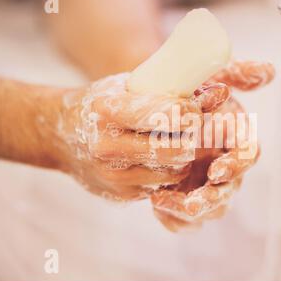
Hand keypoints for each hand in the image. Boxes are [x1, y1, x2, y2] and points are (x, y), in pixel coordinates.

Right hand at [57, 61, 273, 230]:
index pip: (168, 114)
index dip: (191, 112)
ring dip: (183, 156)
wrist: (59, 135)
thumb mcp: (129, 85)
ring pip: (174, 171)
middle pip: (177, 149)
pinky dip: (169, 171)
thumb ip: (172, 88)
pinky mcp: (121, 195)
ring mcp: (113, 175)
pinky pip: (163, 184)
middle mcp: (108, 146)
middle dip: (192, 138)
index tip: (194, 108)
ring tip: (174, 141)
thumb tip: (221, 93)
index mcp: (109, 111)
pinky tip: (158, 157)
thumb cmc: (102, 103)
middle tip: (191, 128)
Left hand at [150, 61, 274, 230]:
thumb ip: (236, 74)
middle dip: (212, 197)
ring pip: (211, 209)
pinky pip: (185, 221)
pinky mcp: (186, 199)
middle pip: (229, 190)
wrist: (154, 112)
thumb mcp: (208, 77)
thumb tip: (269, 70)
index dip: (237, 163)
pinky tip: (155, 206)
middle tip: (191, 201)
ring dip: (191, 212)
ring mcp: (206, 185)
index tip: (217, 168)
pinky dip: (173, 220)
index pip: (248, 155)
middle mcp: (224, 165)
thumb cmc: (187, 96)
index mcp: (233, 139)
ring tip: (162, 201)